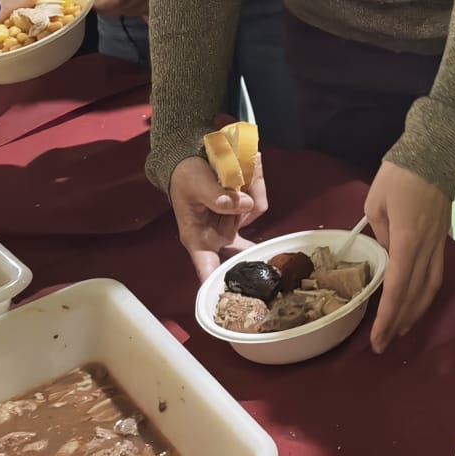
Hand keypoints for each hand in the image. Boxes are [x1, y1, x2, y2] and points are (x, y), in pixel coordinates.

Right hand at [170, 153, 266, 282]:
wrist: (192, 159)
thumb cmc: (185, 177)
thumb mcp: (196, 183)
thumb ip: (218, 197)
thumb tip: (244, 206)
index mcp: (197, 238)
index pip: (205, 265)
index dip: (215, 281)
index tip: (223, 295)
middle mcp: (216, 237)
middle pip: (239, 253)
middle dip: (253, 249)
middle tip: (268, 256)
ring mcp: (231, 226)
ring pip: (252, 216)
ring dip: (251, 193)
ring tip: (239, 174)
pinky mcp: (243, 214)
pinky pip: (258, 204)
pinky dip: (255, 187)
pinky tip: (245, 176)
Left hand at [364, 159, 451, 351]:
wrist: (435, 150)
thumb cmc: (399, 174)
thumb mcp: (375, 204)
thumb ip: (380, 235)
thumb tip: (388, 254)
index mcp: (408, 241)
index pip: (398, 289)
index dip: (388, 317)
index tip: (378, 339)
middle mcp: (428, 247)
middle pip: (418, 294)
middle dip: (401, 321)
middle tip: (386, 342)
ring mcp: (440, 242)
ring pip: (432, 286)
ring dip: (417, 311)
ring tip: (403, 327)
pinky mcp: (444, 236)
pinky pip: (436, 272)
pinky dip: (425, 292)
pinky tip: (416, 298)